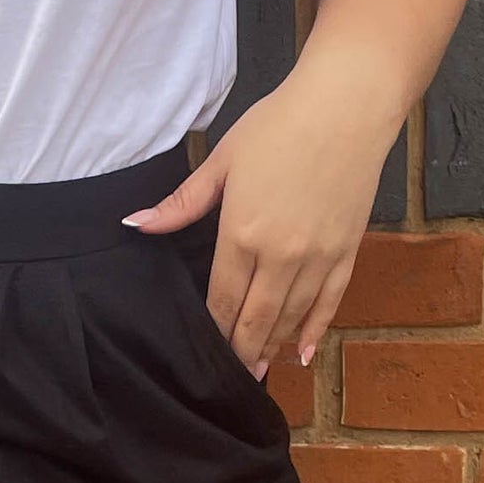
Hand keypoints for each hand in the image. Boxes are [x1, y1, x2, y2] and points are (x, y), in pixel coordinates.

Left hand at [120, 71, 396, 377]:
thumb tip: (136, 225)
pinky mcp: (347, 250)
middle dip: (241, 350)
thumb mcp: (223, 160)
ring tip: (258, 370)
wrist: (347, 104)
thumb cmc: (279, 124)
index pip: (222, 297)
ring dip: (273, 346)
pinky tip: (304, 353)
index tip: (203, 352)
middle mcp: (281, 255)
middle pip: (256, 318)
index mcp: (243, 233)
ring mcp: (318, 256)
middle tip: (230, 377)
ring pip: (292, 317)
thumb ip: (182, 203)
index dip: (213, 328)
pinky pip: (329, 302)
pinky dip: (316, 330)